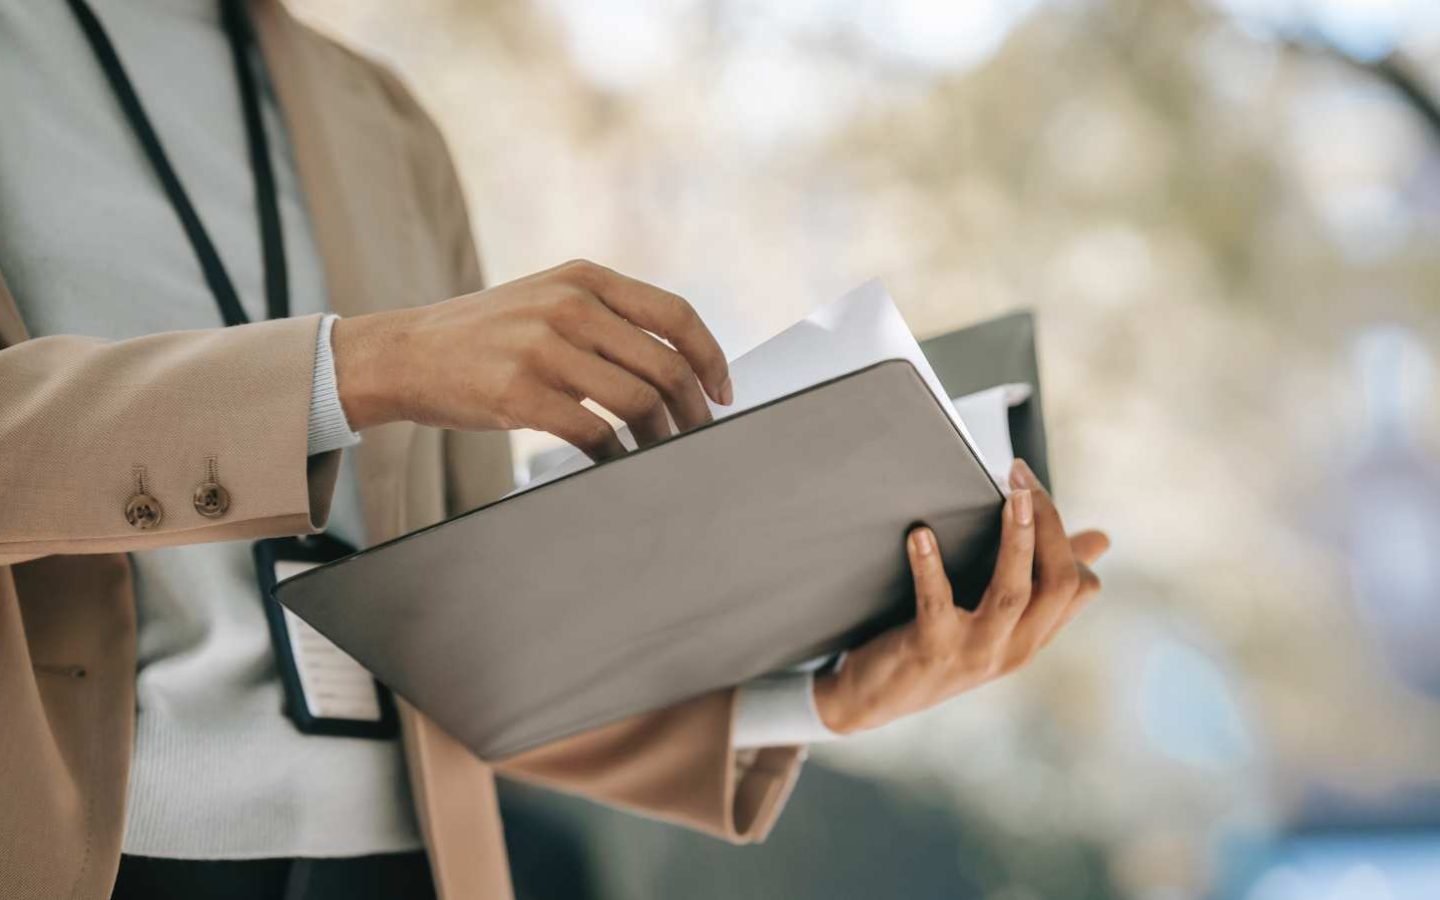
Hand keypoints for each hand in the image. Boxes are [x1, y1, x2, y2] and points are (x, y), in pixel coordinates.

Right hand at [331, 259, 732, 459]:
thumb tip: (678, 369)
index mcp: (584, 278)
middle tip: (699, 435)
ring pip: (638, 401)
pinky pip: (594, 433)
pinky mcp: (518, 392)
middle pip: (665, 364)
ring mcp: (542, 347)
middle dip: (694, 409)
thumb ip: (606, 319)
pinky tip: (619, 464)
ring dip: (661, 437)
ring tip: (662, 454)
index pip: (675, 314)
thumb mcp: (547, 300)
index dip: (711, 357)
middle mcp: (568, 305)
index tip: (724, 391)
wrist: (403, 353)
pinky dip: (617, 456)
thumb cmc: (485, 337)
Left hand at [813, 459, 1108, 734]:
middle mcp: (1015, 648)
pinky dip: (930, 567)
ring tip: (1011, 495)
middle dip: (1046, 523)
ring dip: (1016, 540)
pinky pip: (937, 605)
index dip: (1064, 534)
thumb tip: (1101, 538)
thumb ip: (1039, 579)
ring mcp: (976, 653)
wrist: (872, 701)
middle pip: (1058, 583)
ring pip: (1013, 593)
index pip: (1079, 586)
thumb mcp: (996, 618)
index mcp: (1033, 636)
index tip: (1033, 489)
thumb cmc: (936, 646)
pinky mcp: (931, 652)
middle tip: (1021, 474)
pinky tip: (921, 534)